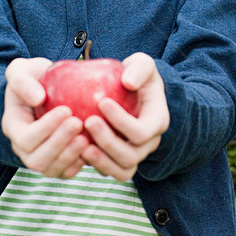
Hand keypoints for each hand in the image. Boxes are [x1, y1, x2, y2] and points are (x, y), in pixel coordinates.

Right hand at [1, 57, 88, 178]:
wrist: (43, 89)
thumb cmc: (32, 77)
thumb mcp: (21, 70)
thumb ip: (22, 81)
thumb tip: (38, 98)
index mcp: (13, 126)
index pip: (26, 138)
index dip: (46, 128)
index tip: (66, 109)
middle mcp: (23, 148)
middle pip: (37, 160)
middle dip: (59, 144)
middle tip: (79, 123)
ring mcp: (40, 157)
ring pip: (51, 170)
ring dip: (70, 156)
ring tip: (88, 137)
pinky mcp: (56, 161)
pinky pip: (65, 172)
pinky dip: (78, 164)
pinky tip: (92, 147)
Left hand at [81, 52, 169, 180]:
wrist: (131, 91)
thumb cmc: (136, 75)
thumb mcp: (143, 64)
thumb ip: (139, 68)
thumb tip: (128, 82)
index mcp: (157, 121)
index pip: (142, 131)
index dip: (122, 121)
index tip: (101, 102)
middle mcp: (149, 143)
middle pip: (131, 155)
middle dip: (108, 142)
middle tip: (88, 121)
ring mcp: (135, 153)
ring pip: (122, 170)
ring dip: (101, 161)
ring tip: (81, 145)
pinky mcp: (119, 160)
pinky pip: (110, 171)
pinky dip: (95, 165)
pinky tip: (78, 151)